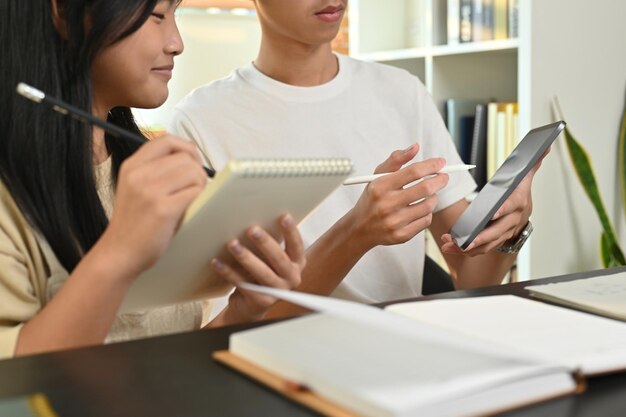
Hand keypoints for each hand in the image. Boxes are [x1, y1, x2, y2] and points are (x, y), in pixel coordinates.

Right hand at [98, 136, 206, 278]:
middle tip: (195, 188)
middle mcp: (139, 174)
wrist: (119, 253)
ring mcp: (150, 191)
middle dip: (198, 172)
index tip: (193, 163)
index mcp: (132, 165)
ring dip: (201, 185)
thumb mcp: (135, 187)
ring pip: (194, 173)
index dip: (186, 148)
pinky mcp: (163, 209)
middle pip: (185, 157)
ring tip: (192, 199)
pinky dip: (199, 199)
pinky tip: (191, 209)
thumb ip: (155, 170)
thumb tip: (190, 158)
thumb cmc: (133, 223)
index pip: (166, 140)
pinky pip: (195, 192)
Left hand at [210, 214, 304, 321]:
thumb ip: (268, 244)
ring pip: (262, 273)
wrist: (251, 304)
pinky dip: (229, 272)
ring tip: (232, 244)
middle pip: (279, 259)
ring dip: (246, 257)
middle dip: (264, 243)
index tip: (283, 216)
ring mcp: (278, 291)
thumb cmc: (260, 273)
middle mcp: (292, 278)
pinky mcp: (261, 301)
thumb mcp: (269, 258)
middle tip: (251, 229)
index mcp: (297, 263)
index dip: (291, 231)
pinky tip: (217, 262)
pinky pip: (243, 284)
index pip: (296, 245)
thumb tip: (253, 220)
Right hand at [346, 144, 448, 250]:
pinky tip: (419, 209)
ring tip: (428, 194)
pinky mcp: (401, 235)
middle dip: (440, 180)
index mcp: (380, 186)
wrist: (359, 228)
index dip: (431, 165)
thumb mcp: (377, 177)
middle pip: (425, 188)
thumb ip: (396, 160)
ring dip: (433, 197)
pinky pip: (425, 221)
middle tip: (443, 177)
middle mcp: (386, 204)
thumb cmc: (372, 198)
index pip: (413, 172)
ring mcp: (394, 222)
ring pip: (428, 206)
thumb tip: (415, 147)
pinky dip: (427, 213)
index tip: (441, 163)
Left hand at [441, 150, 548, 254]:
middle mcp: (512, 220)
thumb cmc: (518, 192)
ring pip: (487, 243)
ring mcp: (504, 232)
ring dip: (468, 247)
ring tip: (449, 245)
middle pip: (497, 231)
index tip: (492, 214)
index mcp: (518, 203)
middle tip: (464, 241)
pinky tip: (450, 248)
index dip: (502, 210)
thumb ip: (530, 163)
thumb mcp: (524, 177)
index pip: (510, 206)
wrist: (524, 212)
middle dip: (480, 237)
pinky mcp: (495, 241)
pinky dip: (465, 250)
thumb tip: (545, 145)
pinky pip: (481, 248)